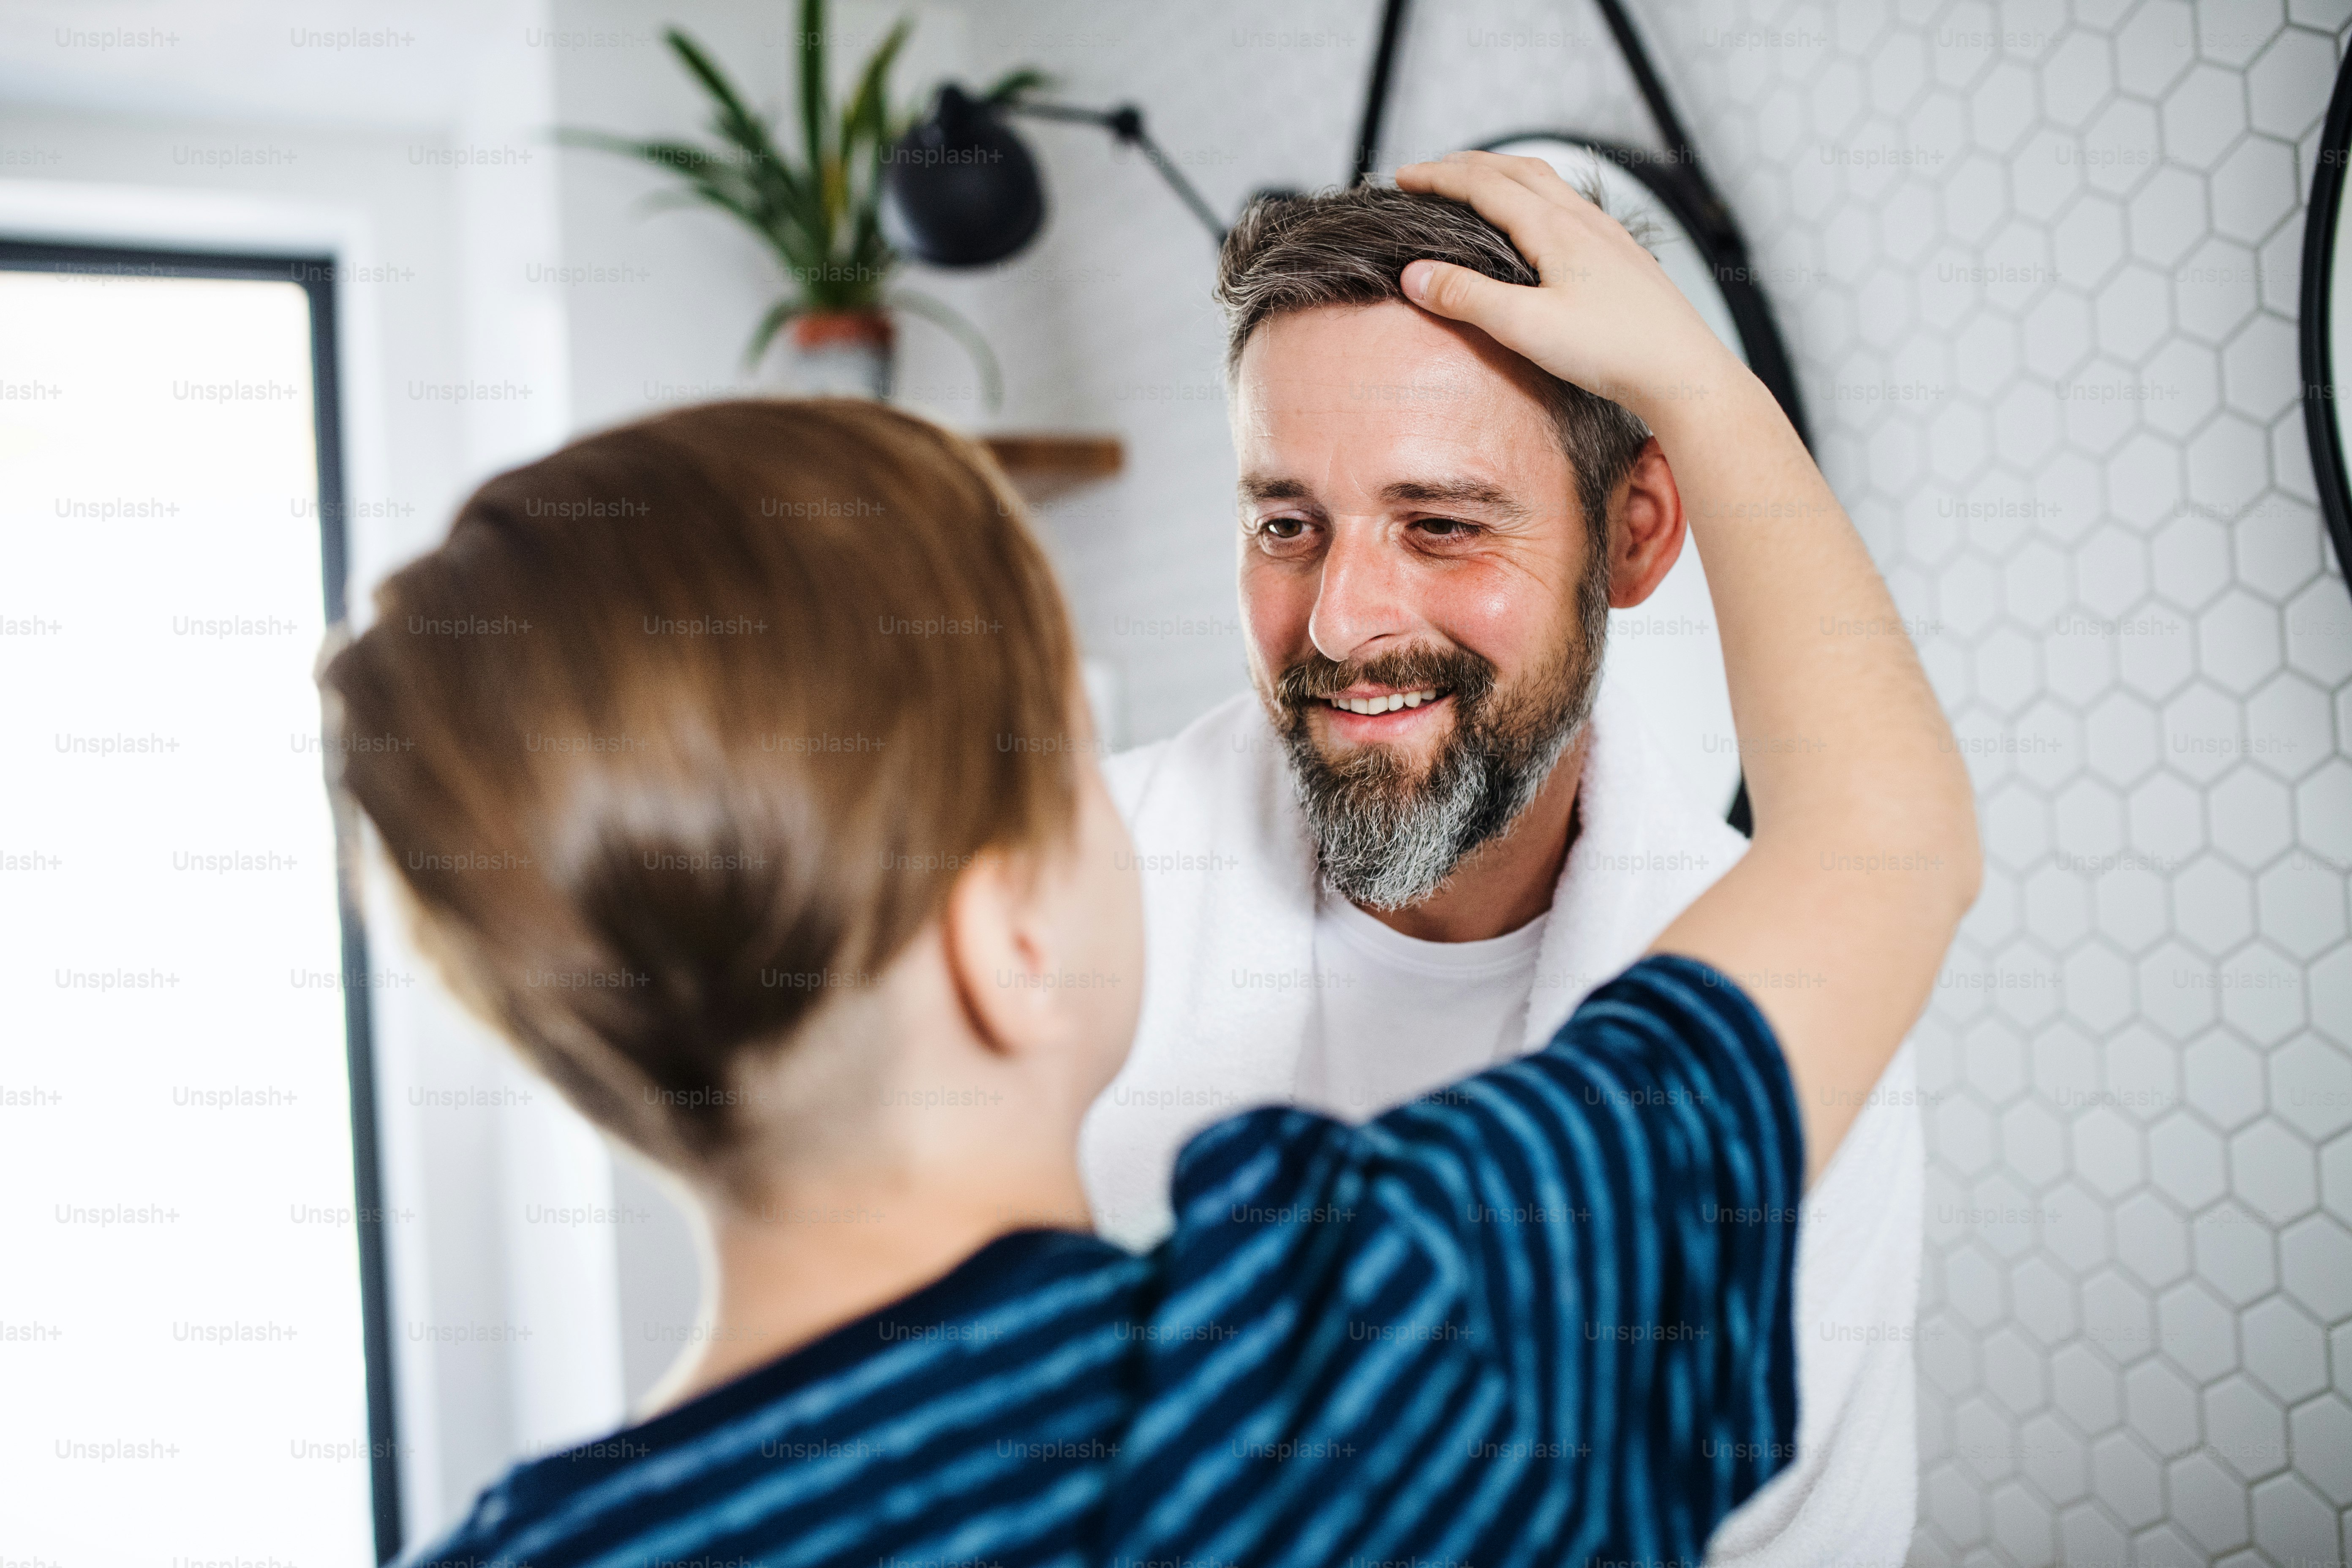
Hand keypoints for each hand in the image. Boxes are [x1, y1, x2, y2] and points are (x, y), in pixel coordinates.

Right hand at [1393, 151, 1742, 421]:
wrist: (1684, 371)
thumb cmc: (1611, 351)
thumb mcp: (1526, 328)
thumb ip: (1467, 298)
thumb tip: (1413, 275)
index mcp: (1554, 229)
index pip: (1483, 185)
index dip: (1438, 177)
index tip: (1402, 177)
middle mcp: (1582, 220)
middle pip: (1515, 170)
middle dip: (1465, 165)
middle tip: (1428, 171)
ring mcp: (1606, 234)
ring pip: (1547, 183)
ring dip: (1503, 173)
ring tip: (1476, 181)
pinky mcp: (1621, 255)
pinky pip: (1570, 204)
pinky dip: (1536, 194)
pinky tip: (1539, 217)